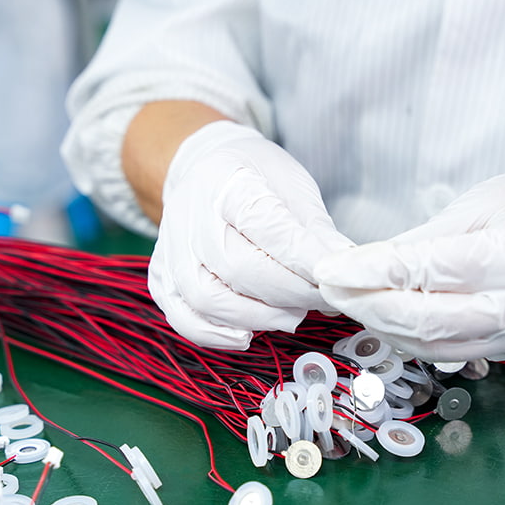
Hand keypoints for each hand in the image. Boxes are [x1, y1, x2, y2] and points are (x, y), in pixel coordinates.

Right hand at [149, 120, 351, 349]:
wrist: (201, 169)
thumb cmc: (252, 177)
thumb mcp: (291, 185)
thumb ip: (315, 230)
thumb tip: (342, 268)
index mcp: (226, 182)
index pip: (266, 227)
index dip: (304, 258)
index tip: (333, 275)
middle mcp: (190, 217)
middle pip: (238, 267)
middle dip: (290, 291)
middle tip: (321, 297)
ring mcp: (172, 250)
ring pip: (208, 298)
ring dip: (259, 316)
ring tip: (292, 314)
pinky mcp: (162, 277)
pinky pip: (183, 317)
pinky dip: (215, 334)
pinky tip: (247, 334)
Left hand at [314, 155, 504, 361]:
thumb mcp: (483, 202)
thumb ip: (424, 239)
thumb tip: (366, 263)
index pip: (424, 272)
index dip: (367, 273)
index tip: (329, 269)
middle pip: (425, 321)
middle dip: (366, 306)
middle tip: (330, 287)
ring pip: (435, 346)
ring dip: (384, 327)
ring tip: (352, 301)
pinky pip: (457, 352)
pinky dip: (416, 337)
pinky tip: (390, 317)